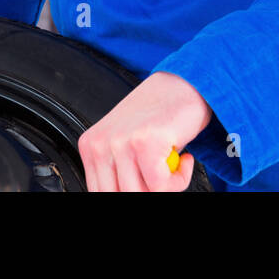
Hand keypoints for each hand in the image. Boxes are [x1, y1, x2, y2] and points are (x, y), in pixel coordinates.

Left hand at [77, 71, 212, 191]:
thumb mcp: (127, 142)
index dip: (129, 192)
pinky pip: (161, 186)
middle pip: (121, 196)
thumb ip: (119, 170)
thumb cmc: (161, 113)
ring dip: (167, 186)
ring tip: (175, 166)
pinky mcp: (146, 142)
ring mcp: (122, 142)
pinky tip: (184, 159)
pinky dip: (180, 179)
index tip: (147, 185)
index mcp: (91, 146)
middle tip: (164, 176)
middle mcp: (101, 144)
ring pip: (142, 194)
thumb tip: (127, 191)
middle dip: (149, 191)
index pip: (100, 193)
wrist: (187, 82)